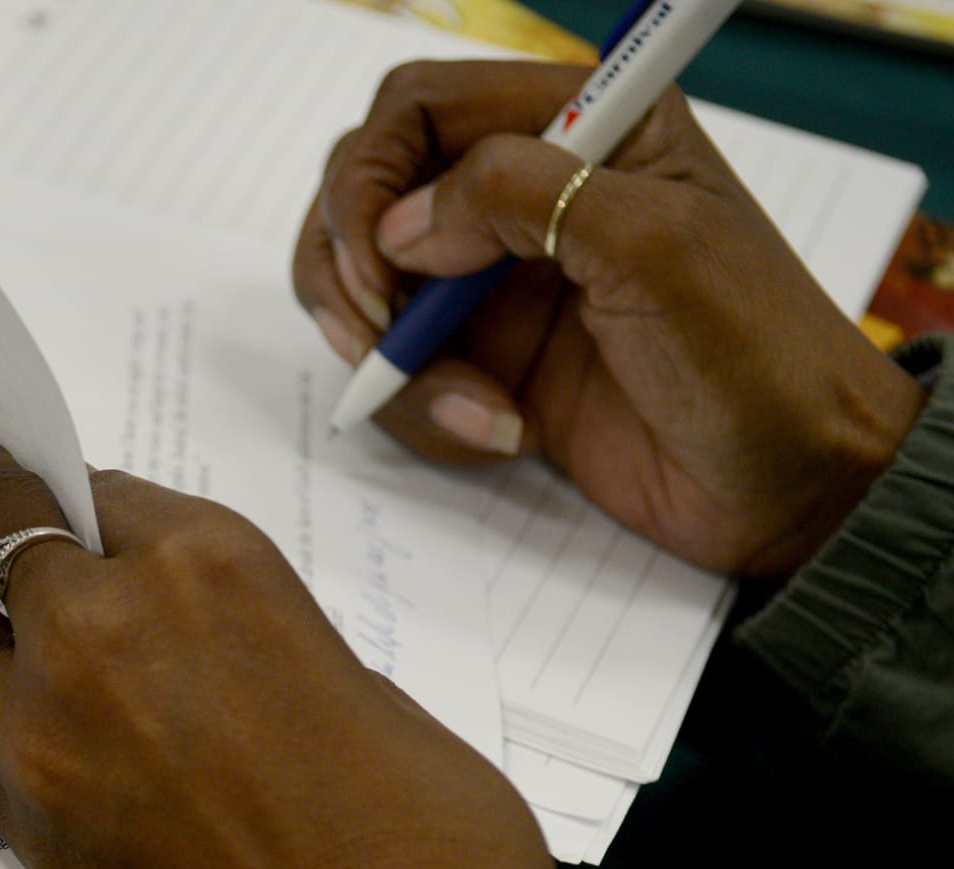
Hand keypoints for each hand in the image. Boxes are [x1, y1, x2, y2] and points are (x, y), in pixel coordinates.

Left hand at [0, 436, 593, 868]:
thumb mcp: (350, 681)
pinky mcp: (20, 814)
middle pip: (1, 535)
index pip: (109, 501)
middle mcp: (113, 621)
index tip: (40, 486)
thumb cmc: (426, 834)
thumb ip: (246, 643)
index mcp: (220, 563)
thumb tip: (184, 652)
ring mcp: (50, 720)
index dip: (72, 497)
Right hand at [295, 60, 924, 577]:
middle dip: (351, 269)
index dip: (372, 181)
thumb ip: (522, 197)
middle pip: (370, 193)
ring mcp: (501, 279)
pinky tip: (498, 432)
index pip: (418, 110)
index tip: (381, 268)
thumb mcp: (651, 246)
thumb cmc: (755, 361)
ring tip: (474, 407)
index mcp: (582, 127)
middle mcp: (530, 192)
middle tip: (377, 335)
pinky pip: (402, 372)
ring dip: (394, 359)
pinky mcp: (489, 359)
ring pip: (370, 289)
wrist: (788, 488)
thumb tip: (402, 224)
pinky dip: (425, 409)